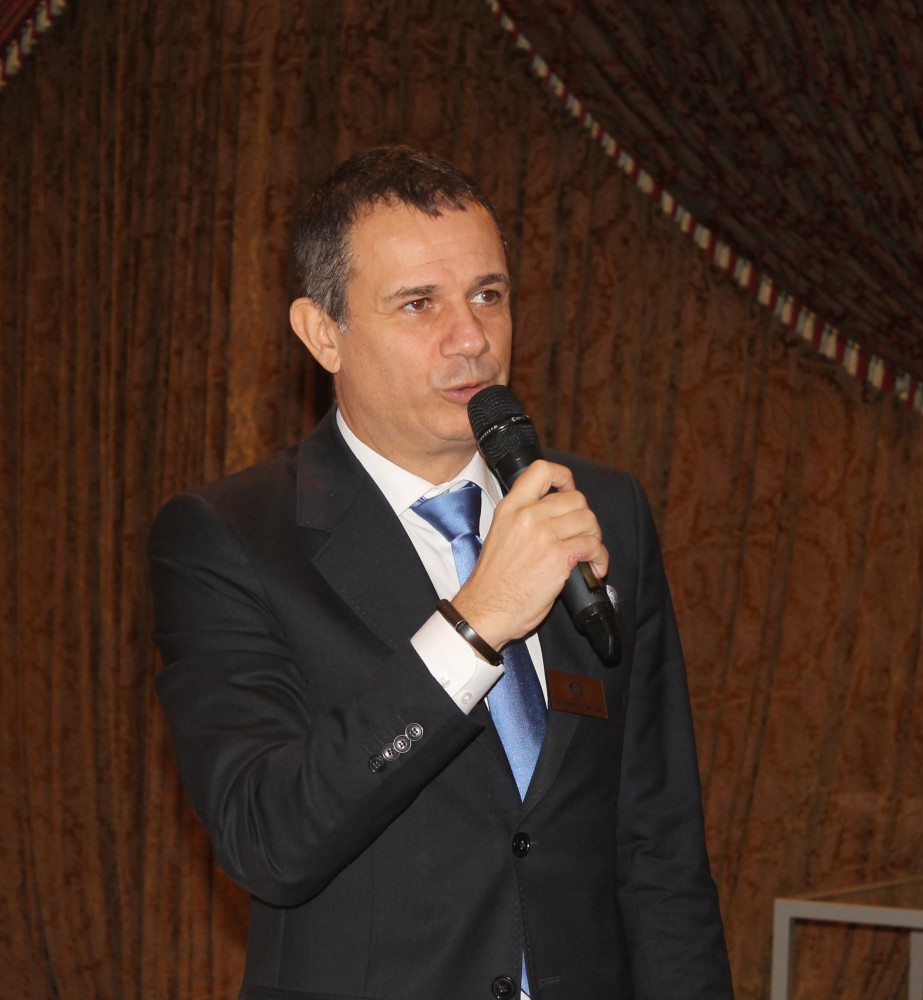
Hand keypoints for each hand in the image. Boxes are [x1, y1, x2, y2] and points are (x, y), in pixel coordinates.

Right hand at [452, 460, 608, 649]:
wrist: (486, 610)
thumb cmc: (493, 581)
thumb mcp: (500, 534)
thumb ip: (523, 518)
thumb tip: (553, 514)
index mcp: (511, 507)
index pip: (542, 470)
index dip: (564, 478)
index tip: (568, 492)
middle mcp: (527, 516)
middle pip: (576, 498)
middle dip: (585, 519)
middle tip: (581, 536)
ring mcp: (543, 535)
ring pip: (589, 520)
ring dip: (595, 539)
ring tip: (588, 556)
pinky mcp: (558, 557)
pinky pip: (593, 546)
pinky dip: (599, 559)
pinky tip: (592, 570)